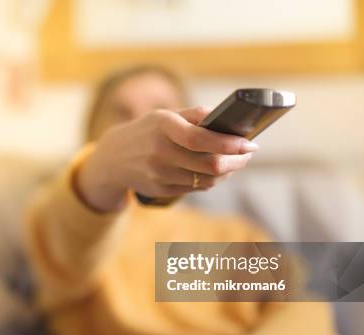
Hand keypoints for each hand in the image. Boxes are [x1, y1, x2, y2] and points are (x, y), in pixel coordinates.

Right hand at [76, 107, 258, 211]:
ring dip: (227, 171)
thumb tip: (229, 121)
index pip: (200, 139)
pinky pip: (196, 187)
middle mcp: (159, 152)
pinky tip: (216, 171)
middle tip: (248, 153)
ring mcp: (159, 174)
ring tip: (235, 160)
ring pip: (207, 180)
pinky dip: (212, 180)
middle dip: (236, 160)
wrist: (113, 158)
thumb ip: (196, 116)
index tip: (249, 143)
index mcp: (162, 126)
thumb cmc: (148, 131)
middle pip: (209, 164)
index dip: (229, 144)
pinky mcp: (161, 190)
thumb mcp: (165, 115)